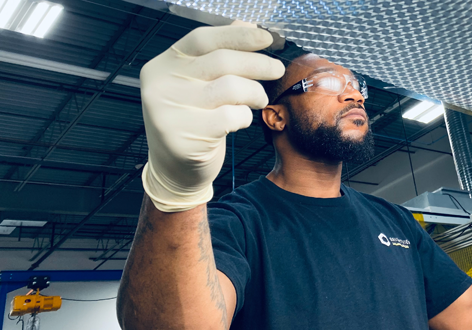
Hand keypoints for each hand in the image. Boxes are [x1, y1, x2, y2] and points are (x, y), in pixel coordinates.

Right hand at [141, 22, 284, 211]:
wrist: (174, 169)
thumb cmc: (193, 121)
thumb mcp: (198, 84)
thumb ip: (218, 55)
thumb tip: (248, 26)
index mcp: (163, 65)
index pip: (202, 39)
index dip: (237, 36)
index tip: (266, 38)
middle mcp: (161, 85)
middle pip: (221, 61)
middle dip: (257, 63)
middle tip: (276, 69)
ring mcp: (169, 111)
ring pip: (230, 88)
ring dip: (254, 92)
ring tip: (259, 99)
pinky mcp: (183, 136)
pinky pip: (230, 117)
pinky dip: (244, 117)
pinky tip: (241, 120)